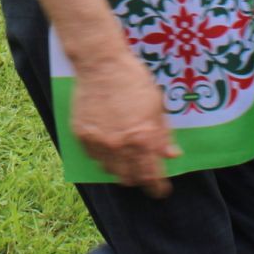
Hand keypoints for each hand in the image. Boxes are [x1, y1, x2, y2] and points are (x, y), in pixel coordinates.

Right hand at [70, 50, 178, 195]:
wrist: (100, 63)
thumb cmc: (133, 80)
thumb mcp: (157, 106)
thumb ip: (164, 134)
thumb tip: (172, 154)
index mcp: (144, 139)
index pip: (152, 177)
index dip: (158, 188)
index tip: (160, 190)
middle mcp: (121, 146)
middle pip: (130, 179)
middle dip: (139, 179)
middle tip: (143, 171)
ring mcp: (99, 142)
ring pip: (110, 171)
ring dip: (120, 168)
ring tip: (125, 156)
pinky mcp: (82, 135)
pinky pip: (94, 157)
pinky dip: (103, 156)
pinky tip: (109, 144)